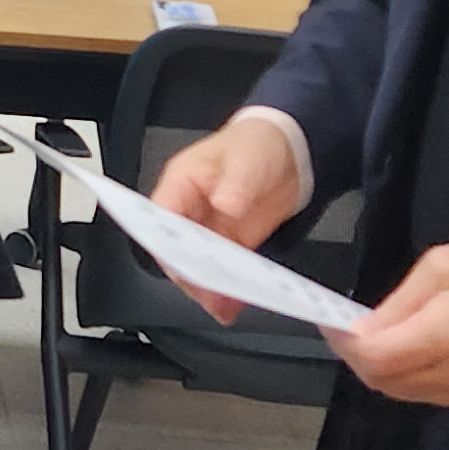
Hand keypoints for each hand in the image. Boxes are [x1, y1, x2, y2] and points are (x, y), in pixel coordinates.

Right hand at [147, 116, 306, 325]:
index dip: (163, 241)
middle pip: (176, 249)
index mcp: (181, 183)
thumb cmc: (255, 144)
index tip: (177, 262)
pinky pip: (225, 272)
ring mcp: (210, 230)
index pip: (159, 216)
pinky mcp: (233, 243)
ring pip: (198, 266)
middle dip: (188, 273)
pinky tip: (235, 304)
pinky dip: (228, 290)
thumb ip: (236, 182)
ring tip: (221, 305)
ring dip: (207, 288)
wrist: (289, 152)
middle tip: (205, 292)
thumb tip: (226, 204)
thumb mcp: (247, 158)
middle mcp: (190, 210)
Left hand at [332, 241, 448, 411]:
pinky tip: (411, 350)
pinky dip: (408, 376)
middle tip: (350, 329)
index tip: (334, 323)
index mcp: (446, 336)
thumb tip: (364, 328)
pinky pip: (427, 395)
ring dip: (381, 368)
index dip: (347, 344)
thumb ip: (400, 303)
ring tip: (378, 336)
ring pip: (402, 392)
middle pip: (384, 382)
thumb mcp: (443, 267)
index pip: (378, 359)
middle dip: (358, 356)